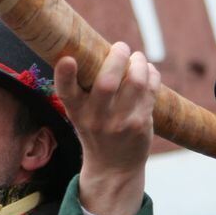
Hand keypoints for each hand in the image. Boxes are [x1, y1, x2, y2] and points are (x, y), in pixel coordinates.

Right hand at [55, 42, 159, 214]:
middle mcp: (96, 118)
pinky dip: (151, 74)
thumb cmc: (95, 130)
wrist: (114, 168)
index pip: (65, 92)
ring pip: (135, 82)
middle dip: (117, 56)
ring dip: (139, 62)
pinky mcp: (141, 123)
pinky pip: (150, 90)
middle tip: (121, 47)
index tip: (67, 59)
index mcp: (76, 111)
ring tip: (137, 58)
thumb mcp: (81, 114)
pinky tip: (148, 70)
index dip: (64, 74)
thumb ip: (84, 87)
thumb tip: (102, 47)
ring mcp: (120, 122)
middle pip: (107, 81)